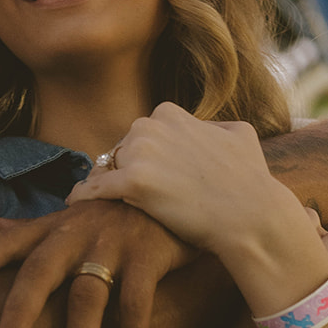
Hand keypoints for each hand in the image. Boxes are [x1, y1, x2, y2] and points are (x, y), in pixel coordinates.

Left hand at [0, 200, 196, 327]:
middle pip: (40, 273)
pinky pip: (136, 298)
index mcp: (51, 228)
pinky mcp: (147, 254)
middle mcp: (75, 233)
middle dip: (20, 314)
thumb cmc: (109, 215)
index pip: (7, 243)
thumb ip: (27, 229)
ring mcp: (111, 243)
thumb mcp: (67, 218)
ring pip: (88, 295)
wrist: (171, 191)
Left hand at [66, 104, 286, 252]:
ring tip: (103, 203)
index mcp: (169, 112)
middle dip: (125, 168)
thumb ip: (215, 126)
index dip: (144, 155)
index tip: (148, 174)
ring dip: (107, 184)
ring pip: (108, 168)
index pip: (142, 133)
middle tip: (132, 195)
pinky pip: (96, 189)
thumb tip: (209, 127)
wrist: (252, 214)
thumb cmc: (250, 179)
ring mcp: (139, 153)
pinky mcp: (132, 183)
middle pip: (121, 149)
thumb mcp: (239, 133)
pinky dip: (83, 197)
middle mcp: (149, 125)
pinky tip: (75, 205)